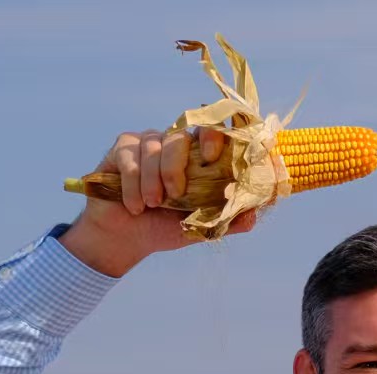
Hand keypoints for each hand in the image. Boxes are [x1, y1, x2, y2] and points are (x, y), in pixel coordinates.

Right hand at [57, 126, 262, 275]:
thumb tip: (254, 216)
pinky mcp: (122, 147)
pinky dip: (132, 184)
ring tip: (151, 205)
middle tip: (173, 196)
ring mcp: (147, 141)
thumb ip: (225, 221)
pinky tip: (134, 205)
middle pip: (179, 137)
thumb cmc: (164, 227)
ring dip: (152, 181)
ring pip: (153, 147)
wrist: (125, 238)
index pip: (210, 131)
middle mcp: (174, 143)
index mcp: (196, 157)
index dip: (214, 135)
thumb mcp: (198, 228)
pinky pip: (130, 157)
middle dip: (175, 168)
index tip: (211, 157)